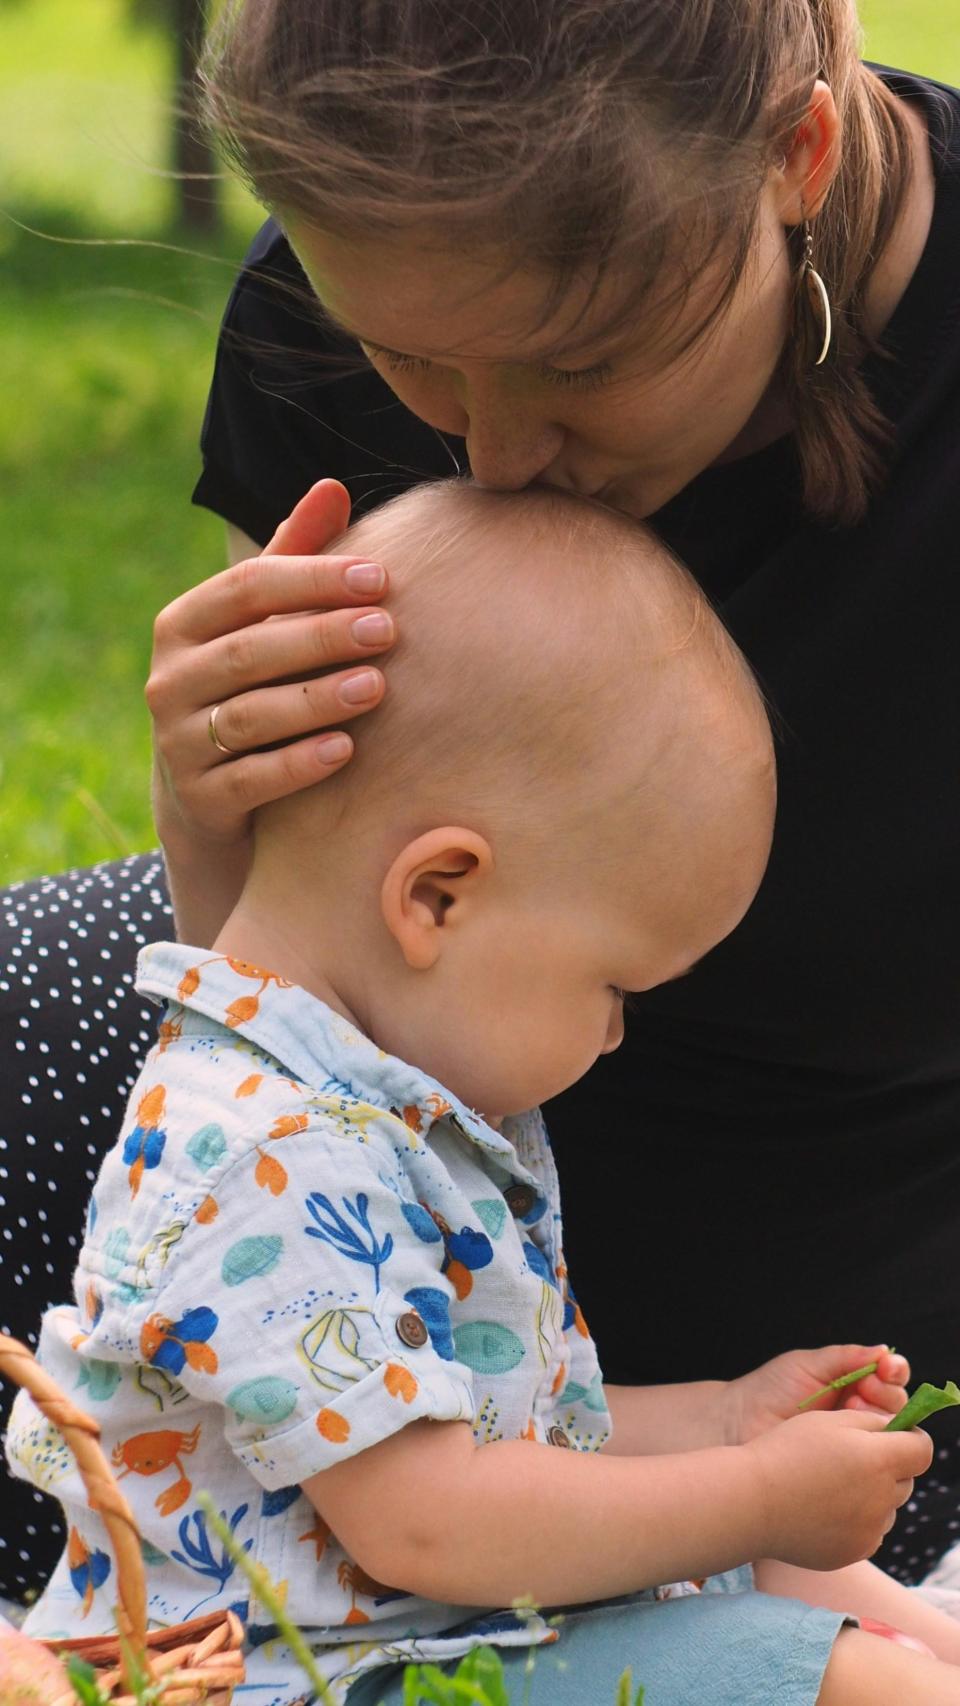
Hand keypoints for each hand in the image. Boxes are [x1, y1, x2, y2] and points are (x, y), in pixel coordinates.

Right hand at [147, 480, 395, 935]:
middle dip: (321, 636)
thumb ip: (294, 560)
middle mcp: (169, 679)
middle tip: (388, 630)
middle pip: (249, 650)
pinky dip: (298, 764)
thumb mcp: (261, 626)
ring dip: (315, 699)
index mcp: (183, 624)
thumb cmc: (247, 688)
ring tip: (375, 687)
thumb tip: (333, 484)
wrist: (205, 798)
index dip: (313, 578)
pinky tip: (346, 751)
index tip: (380, 579)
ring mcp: (178, 742)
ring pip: (249, 716)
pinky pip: (250, 779)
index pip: (247, 587)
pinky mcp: (200, 799)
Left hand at [727, 1344, 909, 1443]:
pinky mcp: (847, 1467)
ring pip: (891, 1432)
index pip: (889, 1377)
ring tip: (851, 1406)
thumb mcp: (808, 1365)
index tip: (885, 1368)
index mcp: (852, 1383)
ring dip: (878, 1415)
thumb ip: (846, 1357)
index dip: (893, 1372)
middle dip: (886, 1392)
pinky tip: (852, 1434)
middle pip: (897, 1404)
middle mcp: (858, 1411)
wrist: (738, 1423)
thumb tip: (884, 1351)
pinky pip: (874, 1460)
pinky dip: (871, 1446)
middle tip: (864, 1388)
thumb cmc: (770, 1390)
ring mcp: (853, 1440)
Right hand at [746, 1408, 932, 1570]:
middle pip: (905, 1479)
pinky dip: (857, 1519)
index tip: (894, 1435)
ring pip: (887, 1507)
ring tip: (832, 1485)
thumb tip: (898, 1430)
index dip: (911, 1437)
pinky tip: (825, 1508)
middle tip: (851, 1458)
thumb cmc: (787, 1450)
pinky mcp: (855, 1552)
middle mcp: (881, 1498)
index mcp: (879, 1459)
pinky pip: (870, 1531)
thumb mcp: (830, 1420)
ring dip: (873, 1495)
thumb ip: (873, 1422)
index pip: (922, 1448)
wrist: (753, 1501)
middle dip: (888, 1466)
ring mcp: (870, 1530)